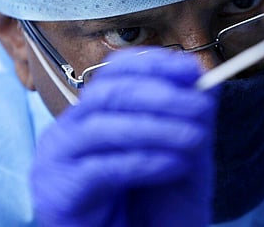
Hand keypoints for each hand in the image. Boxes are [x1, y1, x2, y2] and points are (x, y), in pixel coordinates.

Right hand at [30, 48, 217, 226]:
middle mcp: (70, 128)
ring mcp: (58, 159)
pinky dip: (145, 162)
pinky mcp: (59, 191)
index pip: (116, 70)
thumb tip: (205, 75)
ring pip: (103, 127)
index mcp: (95, 111)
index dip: (154, 64)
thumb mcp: (180, 149)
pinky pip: (102, 168)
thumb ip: (187, 114)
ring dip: (157, 129)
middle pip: (109, 93)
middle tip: (200, 107)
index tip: (192, 70)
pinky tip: (175, 165)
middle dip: (161, 96)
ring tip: (195, 138)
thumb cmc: (155, 199)